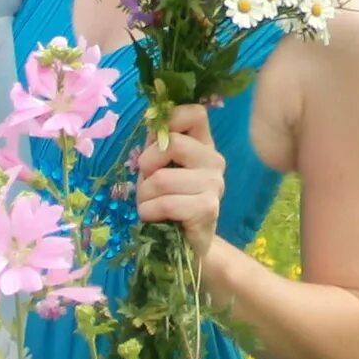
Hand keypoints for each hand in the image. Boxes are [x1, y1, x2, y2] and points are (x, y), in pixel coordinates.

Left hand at [134, 103, 226, 270]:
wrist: (184, 245)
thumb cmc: (166, 201)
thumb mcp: (156, 167)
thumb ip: (156, 143)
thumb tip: (152, 116)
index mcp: (203, 144)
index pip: (195, 113)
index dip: (170, 119)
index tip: (155, 140)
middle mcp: (214, 160)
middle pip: (171, 143)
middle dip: (147, 164)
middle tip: (148, 182)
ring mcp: (214, 184)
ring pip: (161, 178)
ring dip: (144, 195)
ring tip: (150, 204)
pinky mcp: (208, 208)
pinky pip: (165, 203)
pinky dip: (149, 212)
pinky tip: (154, 217)